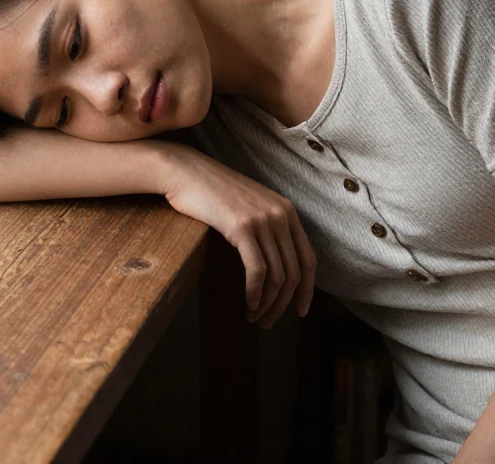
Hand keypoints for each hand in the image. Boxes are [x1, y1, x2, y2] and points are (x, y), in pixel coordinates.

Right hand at [156, 144, 316, 327]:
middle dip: (283, 304)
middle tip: (267, 322)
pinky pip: (257, 270)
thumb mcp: (249, 208)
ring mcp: (263, 220)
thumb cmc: (211, 194)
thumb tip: (273, 266)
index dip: (307, 289)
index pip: (308, 259)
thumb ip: (266, 228)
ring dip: (267, 303)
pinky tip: (248, 303)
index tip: (299, 310)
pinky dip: (255, 293)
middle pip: (294, 273)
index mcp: (287, 211)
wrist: (186, 172)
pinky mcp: (242, 227)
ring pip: (277, 275)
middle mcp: (281, 215)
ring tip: (254, 317)